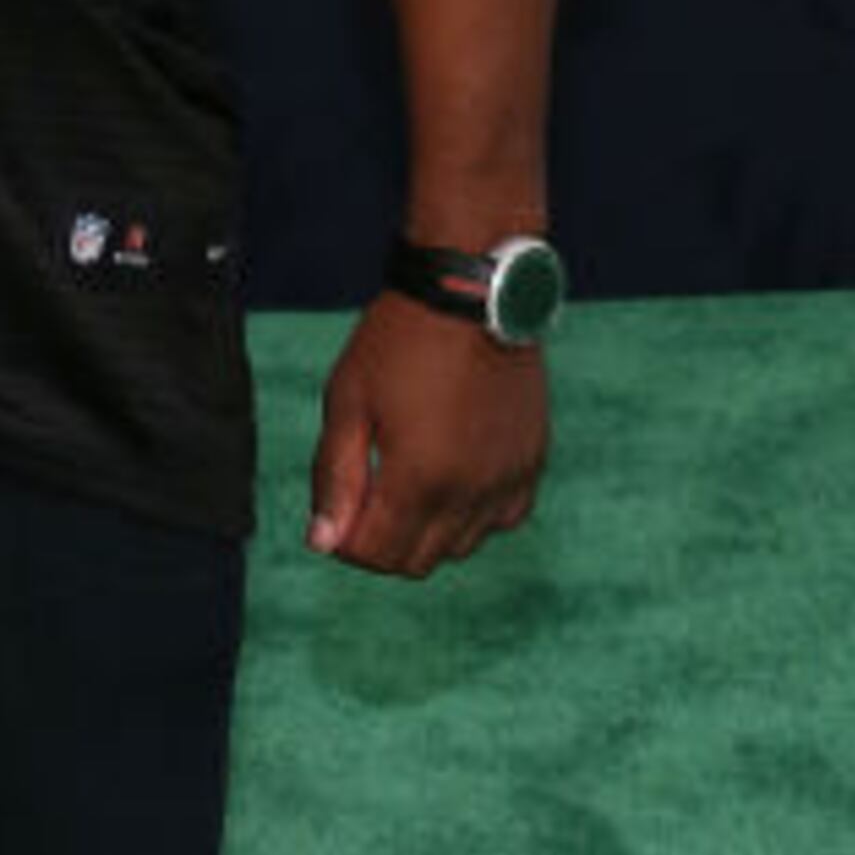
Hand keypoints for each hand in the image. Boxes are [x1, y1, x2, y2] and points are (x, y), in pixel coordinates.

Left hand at [305, 291, 547, 578]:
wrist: (470, 293)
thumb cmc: (399, 341)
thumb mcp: (348, 403)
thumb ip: (335, 478)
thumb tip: (323, 542)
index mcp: (419, 478)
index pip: (376, 555)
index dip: (344, 542)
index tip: (337, 509)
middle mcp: (470, 491)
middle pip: (417, 562)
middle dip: (381, 542)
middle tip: (368, 494)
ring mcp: (506, 480)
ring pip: (460, 547)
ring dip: (427, 530)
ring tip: (409, 477)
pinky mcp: (531, 463)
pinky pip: (502, 520)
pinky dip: (474, 514)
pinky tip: (453, 475)